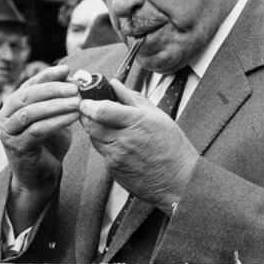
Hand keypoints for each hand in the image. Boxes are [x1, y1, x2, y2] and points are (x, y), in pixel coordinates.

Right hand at [0, 65, 80, 231]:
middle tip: (76, 88)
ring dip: (56, 105)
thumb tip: (76, 77)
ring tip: (78, 102)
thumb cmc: (50, 141)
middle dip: (53, 89)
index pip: (30, 83)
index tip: (67, 69)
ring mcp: (9, 132)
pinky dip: (57, 121)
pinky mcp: (17, 147)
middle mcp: (6, 115)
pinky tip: (74, 117)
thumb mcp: (57, 114)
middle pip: (28, 96)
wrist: (42, 173)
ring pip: (31, 112)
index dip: (48, 74)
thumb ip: (62, 97)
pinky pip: (37, 130)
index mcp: (14, 103)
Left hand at [78, 79, 198, 212]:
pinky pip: (102, 152)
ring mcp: (116, 156)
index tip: (86, 99)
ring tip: (108, 125)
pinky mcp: (112, 169)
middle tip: (89, 108)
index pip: (101, 111)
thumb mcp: (157, 116)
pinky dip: (105, 144)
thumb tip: (115, 84)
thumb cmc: (171, 145)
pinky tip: (119, 143)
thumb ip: (133, 98)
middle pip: (90, 124)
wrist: (177, 179)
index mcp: (136, 122)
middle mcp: (123, 139)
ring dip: (95, 129)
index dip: (88, 103)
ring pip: (94, 137)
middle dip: (86, 114)